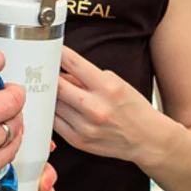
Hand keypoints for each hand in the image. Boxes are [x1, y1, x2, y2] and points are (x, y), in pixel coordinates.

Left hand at [53, 48, 170, 167]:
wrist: (146, 139)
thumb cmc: (133, 108)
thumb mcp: (117, 84)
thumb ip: (88, 77)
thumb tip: (62, 72)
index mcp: (107, 88)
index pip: (74, 64)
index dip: (59, 54)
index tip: (50, 50)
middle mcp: (95, 108)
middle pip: (58, 86)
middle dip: (49, 76)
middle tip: (44, 71)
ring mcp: (85, 126)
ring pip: (53, 104)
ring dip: (50, 95)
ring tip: (54, 91)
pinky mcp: (78, 140)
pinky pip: (54, 122)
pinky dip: (52, 112)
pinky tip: (58, 107)